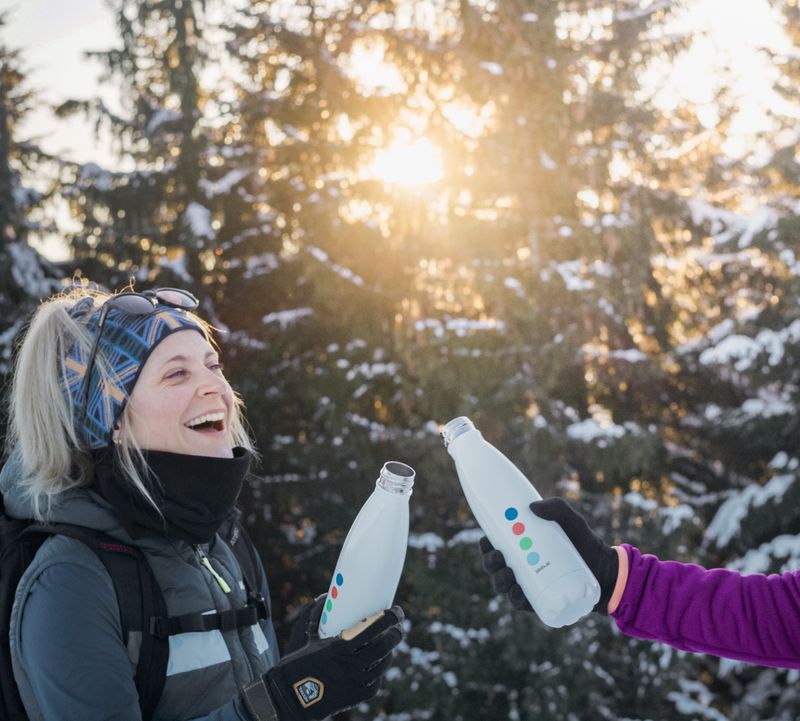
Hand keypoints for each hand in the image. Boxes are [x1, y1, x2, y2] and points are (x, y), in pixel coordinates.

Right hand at [240, 607, 404, 720]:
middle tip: (398, 627)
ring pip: (382, 664)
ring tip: (390, 644)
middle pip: (384, 646)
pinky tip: (379, 665)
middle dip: (396, 634)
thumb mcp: (309, 638)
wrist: (289, 698)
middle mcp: (351, 664)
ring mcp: (354, 682)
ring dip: (390, 652)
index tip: (397, 611)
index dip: (390, 618)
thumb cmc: (297, 665)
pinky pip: (375, 683)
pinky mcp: (355, 697)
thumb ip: (317, 617)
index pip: (374, 627)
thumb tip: (323, 596)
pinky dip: (380, 672)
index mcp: (340, 646)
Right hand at [479, 498, 618, 613]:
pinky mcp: (538, 601)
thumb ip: (556, 507)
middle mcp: (521, 565)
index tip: (485, 538)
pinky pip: (520, 602)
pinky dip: (514, 598)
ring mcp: (528, 585)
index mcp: (522, 546)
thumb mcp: (572, 521)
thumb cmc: (585, 543)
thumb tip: (533, 507)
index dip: (486, 543)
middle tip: (498, 556)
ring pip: (503, 585)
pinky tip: (516, 592)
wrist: (606, 572)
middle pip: (494, 565)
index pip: (496, 544)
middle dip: (490, 561)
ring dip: (499, 580)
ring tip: (508, 573)